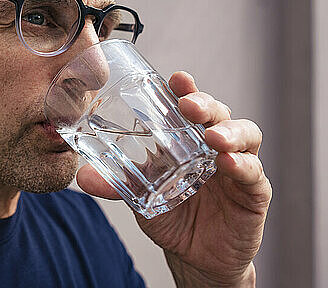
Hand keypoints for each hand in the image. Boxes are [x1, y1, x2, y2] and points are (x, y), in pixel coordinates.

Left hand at [76, 71, 271, 286]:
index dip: (186, 89)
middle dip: (206, 104)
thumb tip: (81, 176)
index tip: (176, 78)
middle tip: (189, 106)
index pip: (190, 105)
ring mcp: (237, 165)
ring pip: (245, 135)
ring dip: (229, 131)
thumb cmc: (171, 214)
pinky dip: (243, 165)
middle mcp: (215, 145)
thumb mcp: (140, 196)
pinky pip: (254, 173)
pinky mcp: (254, 192)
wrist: (193, 257)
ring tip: (212, 136)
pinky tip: (228, 163)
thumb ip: (114, 185)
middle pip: (218, 113)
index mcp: (188, 138)